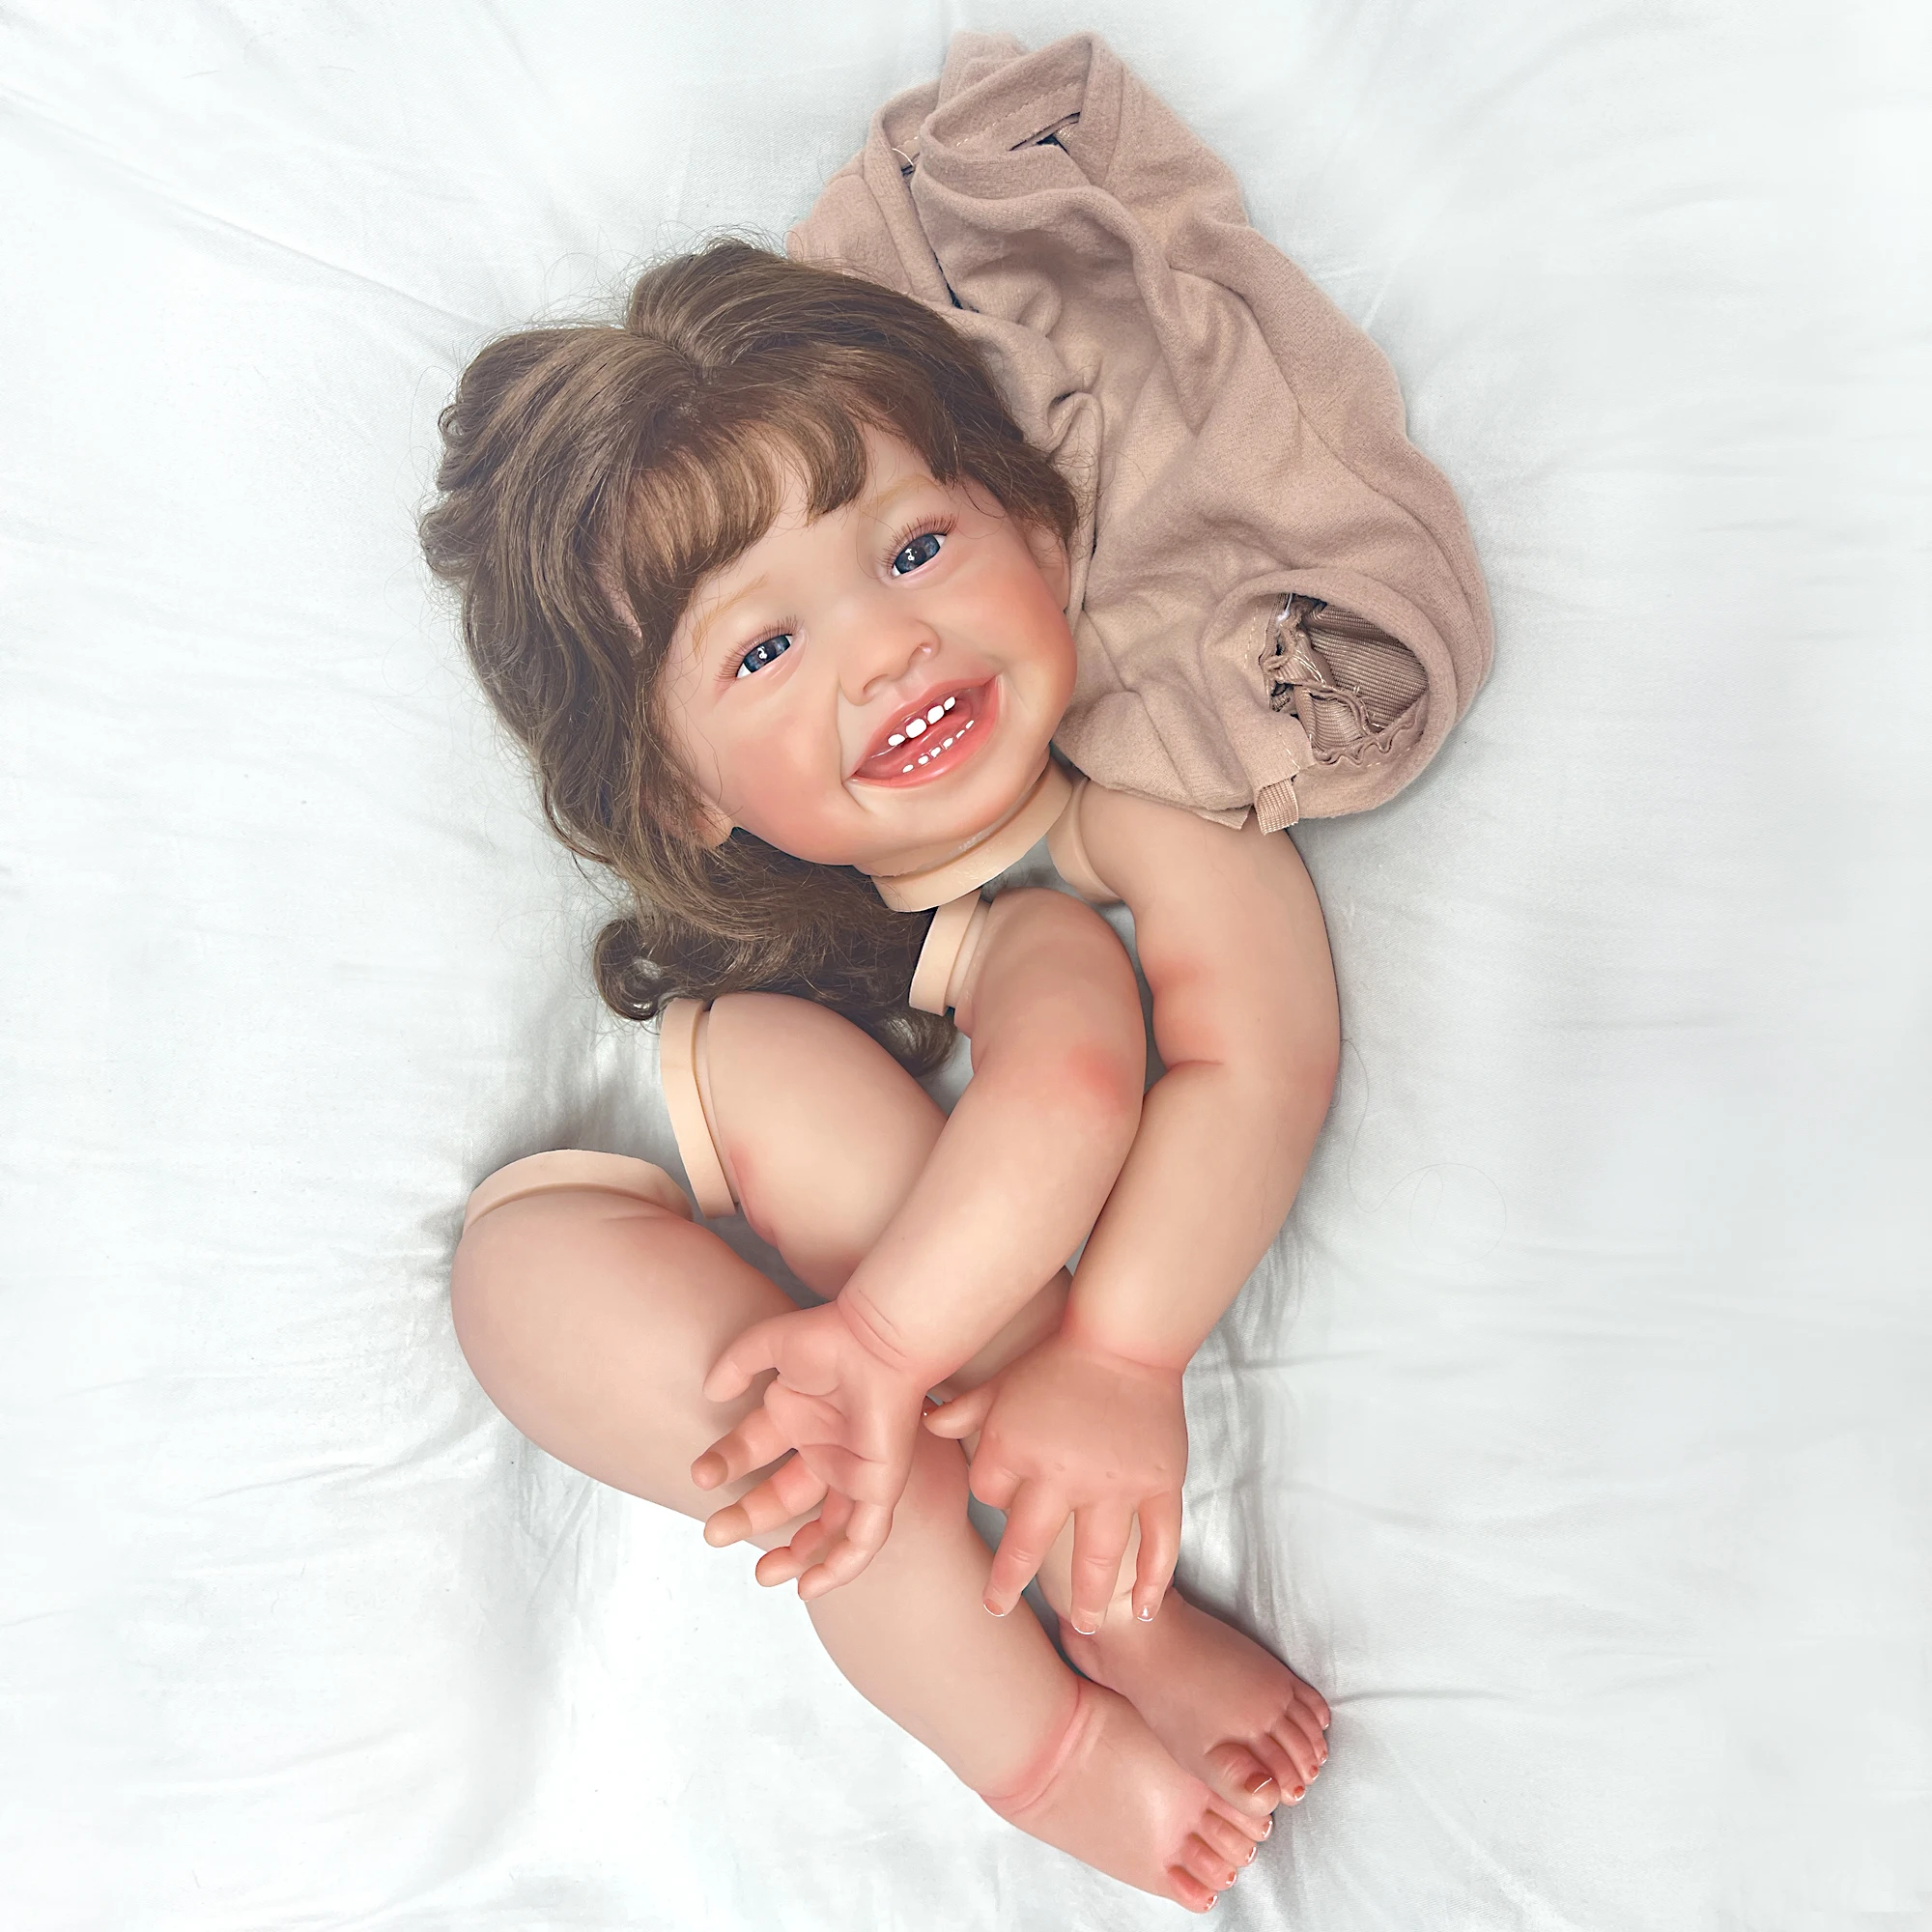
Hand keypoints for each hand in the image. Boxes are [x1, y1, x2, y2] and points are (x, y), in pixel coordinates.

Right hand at [691, 1296, 928, 1600]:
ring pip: (826, 1529)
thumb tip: (711, 1393)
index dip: (725, 1466)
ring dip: (796, 1556)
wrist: (880, 1341)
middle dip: (748, 1518)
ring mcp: (855, 1469)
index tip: (699, 1476)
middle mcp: (826, 1447)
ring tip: (764, 1574)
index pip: (754, 1452)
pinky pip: (863, 1539)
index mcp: (798, 1416)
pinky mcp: (880, 1486)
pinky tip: (810, 1586)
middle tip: (713, 1534)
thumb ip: (737, 1365)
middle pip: (784, 1498)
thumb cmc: (832, 1336)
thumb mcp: (769, 1344)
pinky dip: (840, 1566)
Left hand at [924, 1331, 1185, 1630]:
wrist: (1128, 1336)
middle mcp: (1060, 1473)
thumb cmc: (1060, 1358)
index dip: (991, 1497)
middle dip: (1007, 1581)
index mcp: (1016, 1447)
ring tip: (1082, 1624)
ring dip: (1086, 1598)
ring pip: (1097, 1558)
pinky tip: (1140, 1608)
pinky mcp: (1159, 1484)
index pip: (989, 1494)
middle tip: (994, 1608)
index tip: (1004, 1499)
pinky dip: (1153, 1580)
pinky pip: (1159, 1542)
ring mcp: (1114, 1483)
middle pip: (1026, 1544)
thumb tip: (927, 1423)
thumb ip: (964, 1410)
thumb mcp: (1003, 1382)